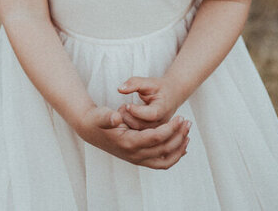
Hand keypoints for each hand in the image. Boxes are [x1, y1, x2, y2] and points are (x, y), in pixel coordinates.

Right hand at [75, 106, 190, 168]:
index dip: (170, 128)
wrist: (90, 130)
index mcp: (127, 143)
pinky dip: (173, 156)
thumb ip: (108, 116)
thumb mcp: (101, 115)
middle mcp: (134, 155)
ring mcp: (137, 159)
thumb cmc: (96, 120)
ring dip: (179, 148)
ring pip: (165, 160)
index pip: (155, 138)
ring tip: (187, 134)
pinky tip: (181, 146)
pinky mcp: (139, 159)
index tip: (180, 117)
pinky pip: (161, 163)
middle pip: (163, 149)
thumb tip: (116, 117)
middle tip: (187, 122)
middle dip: (178, 136)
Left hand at [116, 76, 184, 130]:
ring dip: (127, 121)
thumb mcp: (148, 82)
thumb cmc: (159, 88)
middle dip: (129, 116)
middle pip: (142, 125)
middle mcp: (161, 122)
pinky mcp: (151, 132)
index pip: (150, 115)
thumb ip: (134, 83)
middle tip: (121, 107)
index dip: (137, 111)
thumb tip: (120, 89)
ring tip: (122, 110)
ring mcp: (156, 129)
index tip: (127, 104)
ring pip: (138, 130)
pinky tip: (125, 116)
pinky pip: (137, 132)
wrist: (171, 95)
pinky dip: (129, 125)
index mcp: (162, 109)